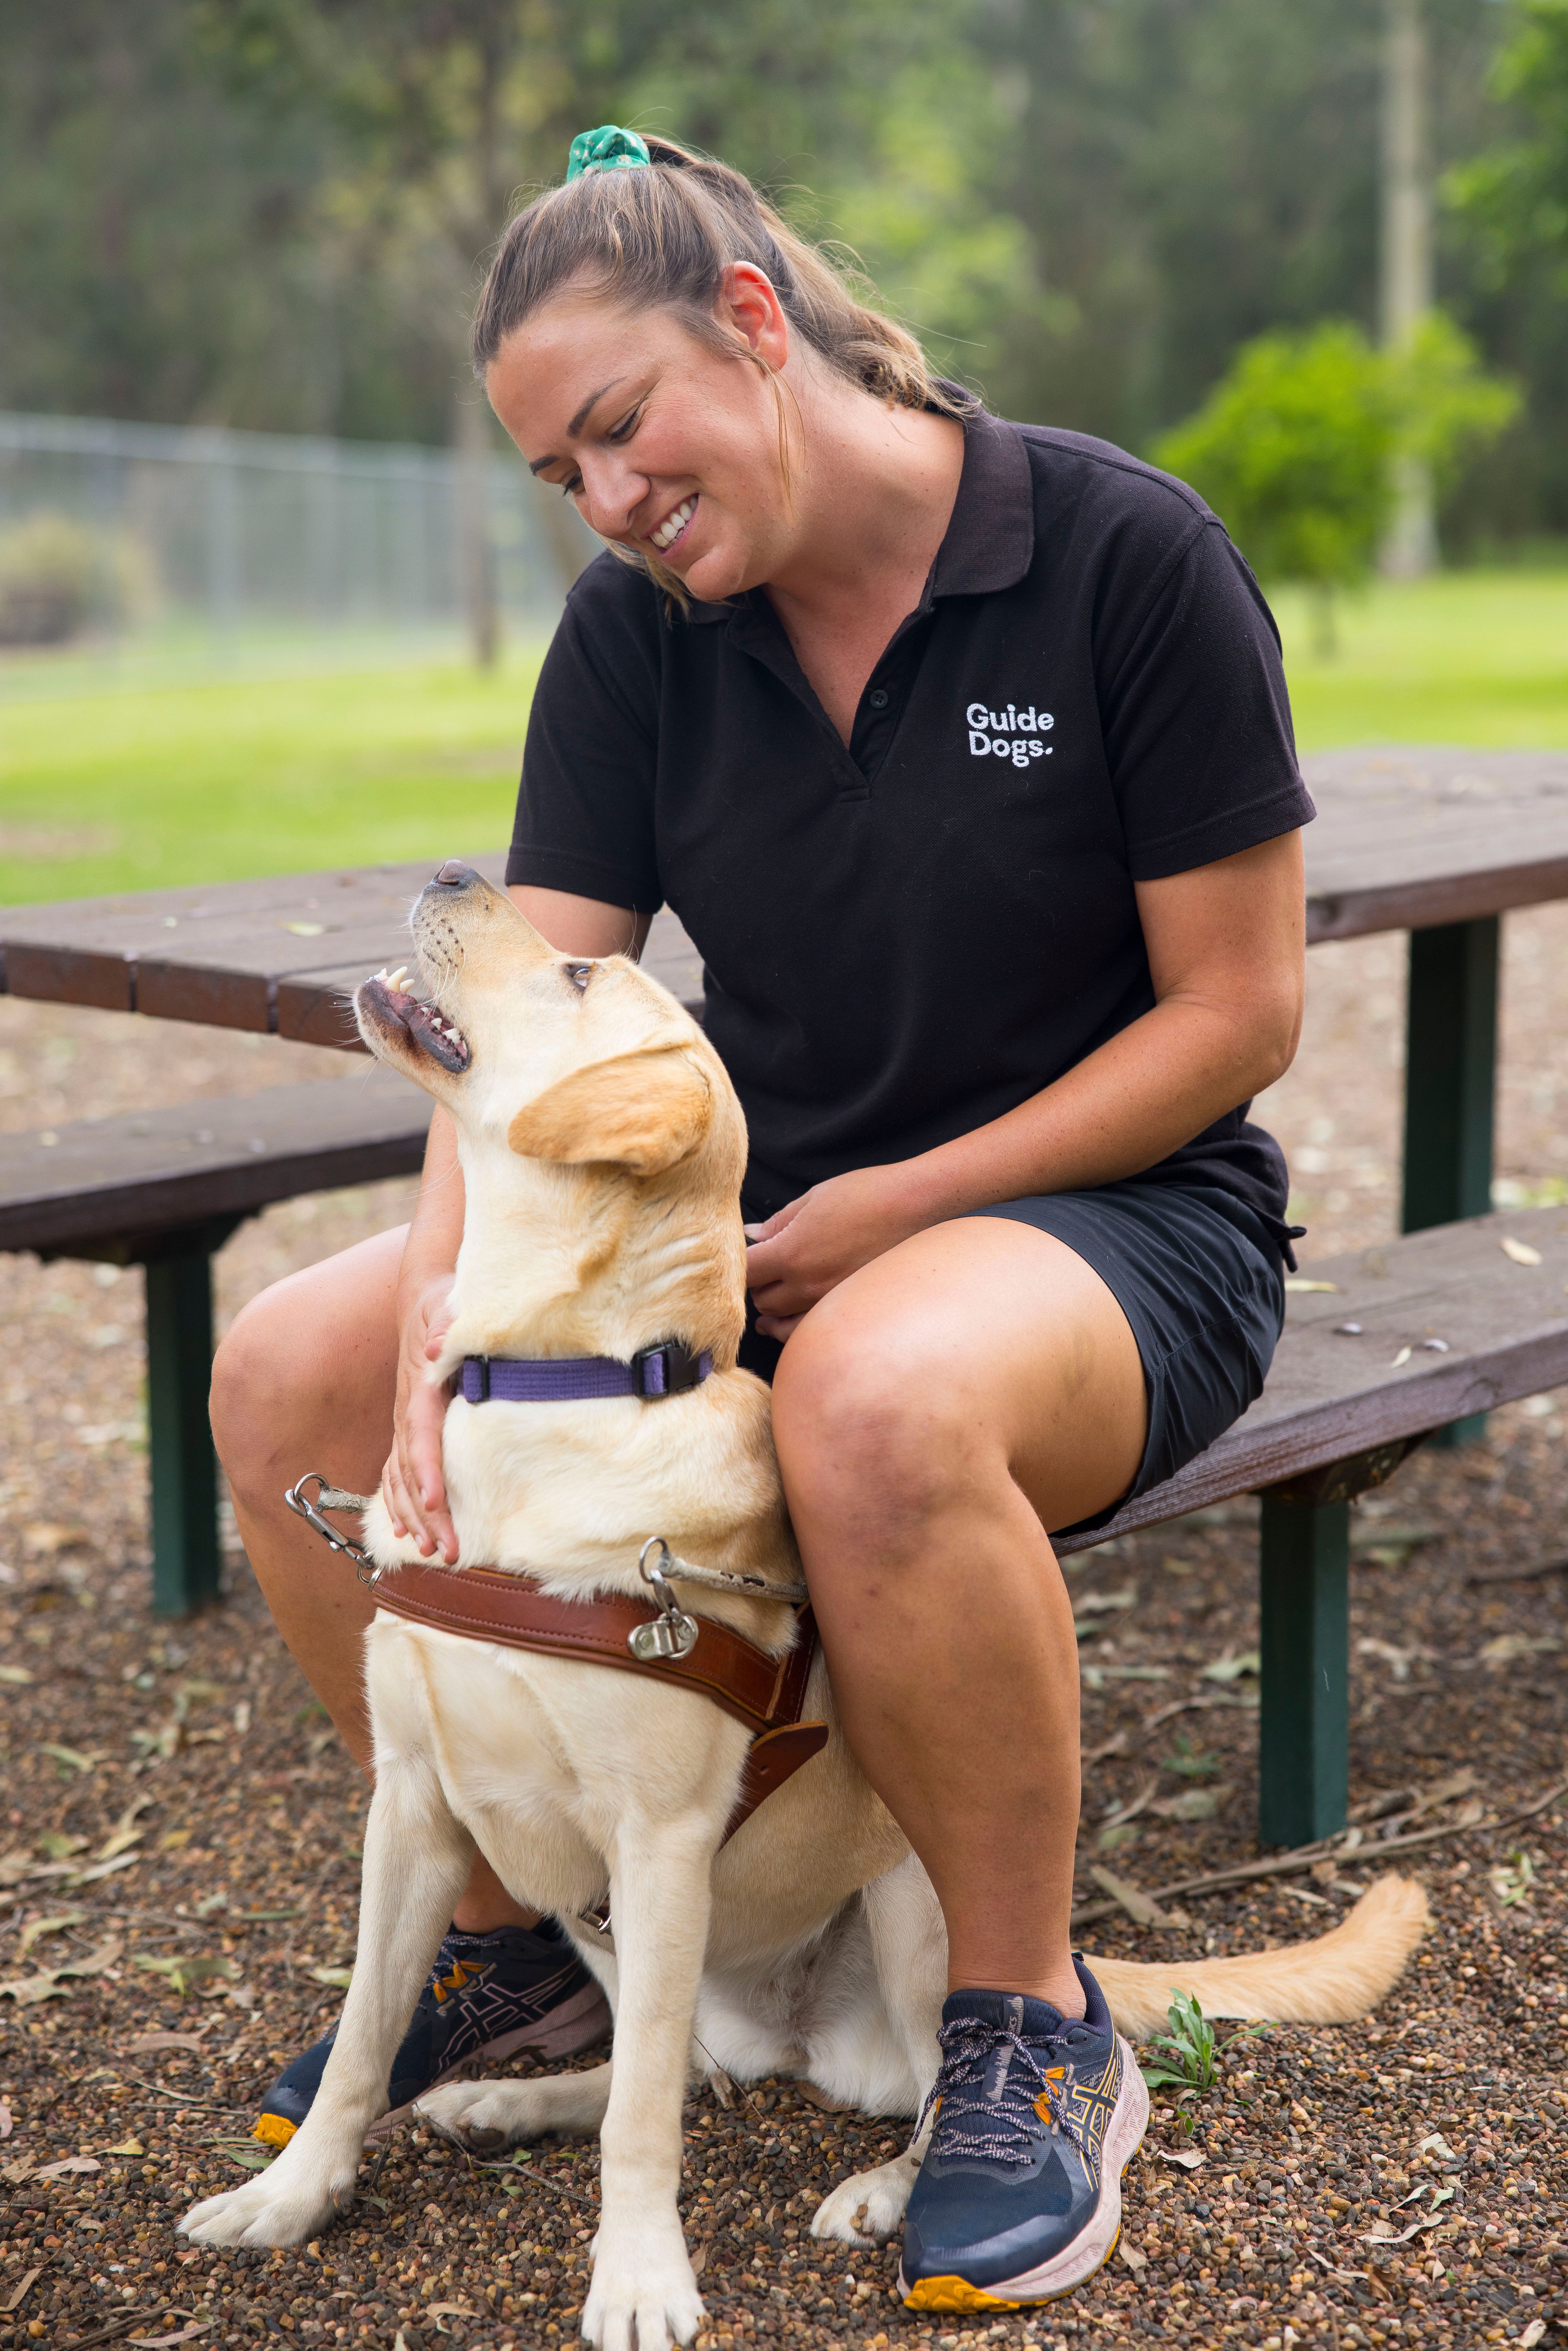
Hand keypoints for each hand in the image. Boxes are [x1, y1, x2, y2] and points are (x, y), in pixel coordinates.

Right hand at [382, 1277, 458, 1562]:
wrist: (421, 1301)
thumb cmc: (442, 1304)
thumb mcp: (447, 1304)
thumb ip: (447, 1323)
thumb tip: (439, 1344)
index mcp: (421, 1391)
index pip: (422, 1439)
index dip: (428, 1473)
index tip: (437, 1504)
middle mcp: (407, 1414)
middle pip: (412, 1472)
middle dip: (426, 1514)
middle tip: (446, 1552)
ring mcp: (404, 1424)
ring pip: (401, 1479)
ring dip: (415, 1517)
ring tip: (432, 1552)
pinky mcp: (409, 1428)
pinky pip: (397, 1473)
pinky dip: (399, 1503)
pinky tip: (406, 1531)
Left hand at [744, 1165, 933, 1339]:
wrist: (915, 1205)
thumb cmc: (865, 1194)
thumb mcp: (813, 1199)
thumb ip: (777, 1223)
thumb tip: (751, 1235)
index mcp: (791, 1252)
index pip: (745, 1271)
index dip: (737, 1264)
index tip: (740, 1256)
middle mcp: (806, 1284)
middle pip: (760, 1299)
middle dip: (755, 1285)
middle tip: (761, 1269)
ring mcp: (828, 1301)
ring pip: (779, 1319)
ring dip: (771, 1306)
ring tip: (770, 1293)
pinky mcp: (848, 1308)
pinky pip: (807, 1331)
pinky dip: (790, 1328)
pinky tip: (783, 1322)